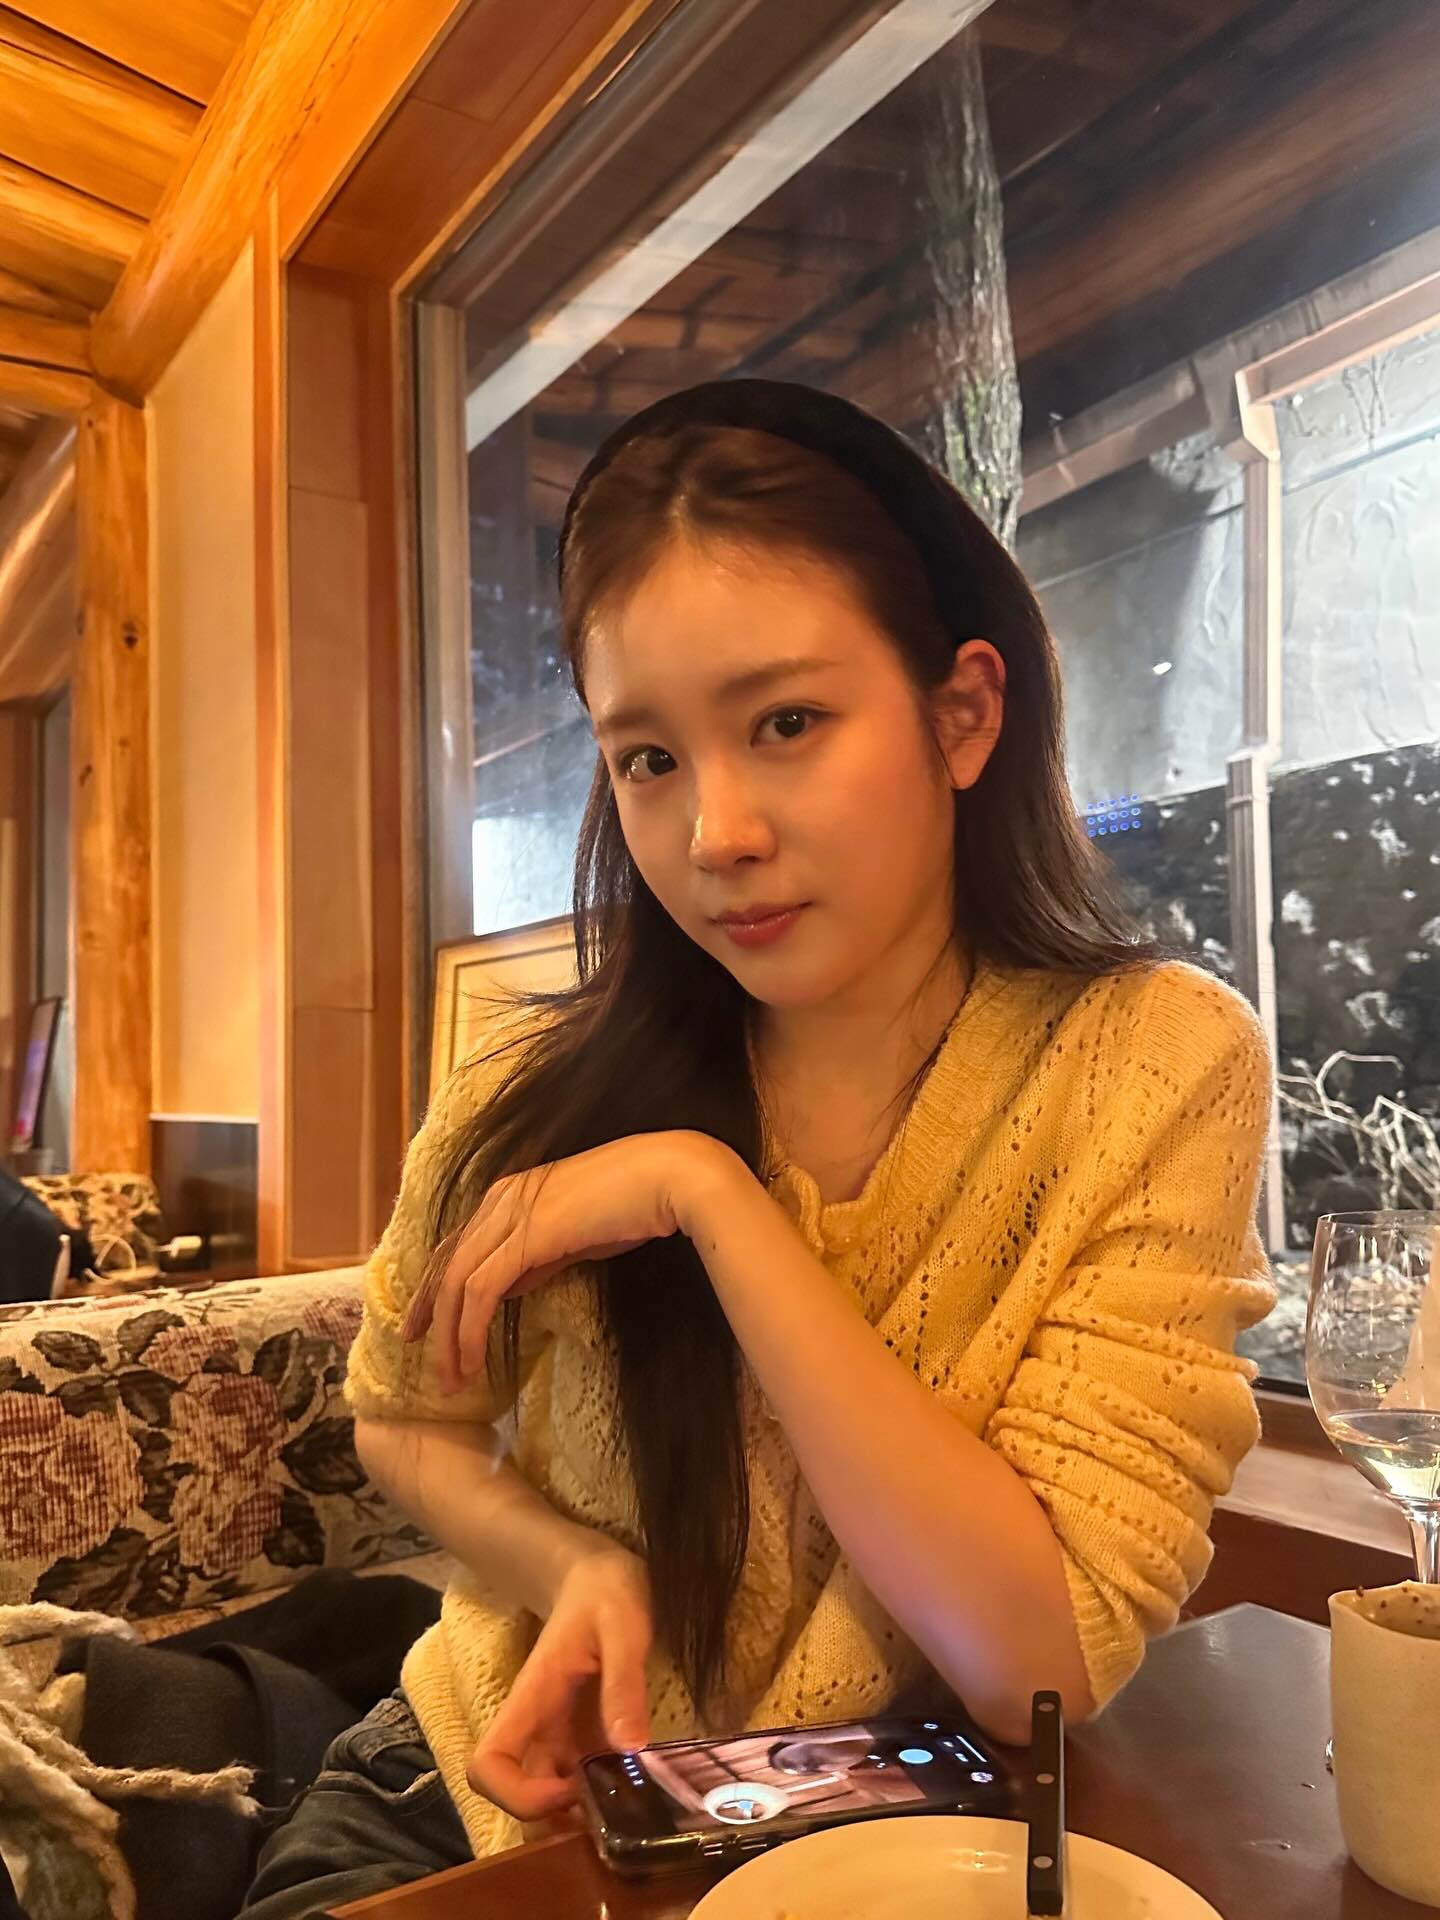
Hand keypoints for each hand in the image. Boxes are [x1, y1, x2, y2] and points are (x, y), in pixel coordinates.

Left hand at [405, 1130, 737, 1394]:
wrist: (669, 1177)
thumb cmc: (635, 1204)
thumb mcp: (576, 1236)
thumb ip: (540, 1256)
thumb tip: (512, 1285)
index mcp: (511, 1193)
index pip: (458, 1244)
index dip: (438, 1288)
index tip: (427, 1325)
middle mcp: (501, 1198)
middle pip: (447, 1263)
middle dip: (431, 1313)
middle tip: (423, 1355)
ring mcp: (510, 1214)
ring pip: (457, 1282)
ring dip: (450, 1336)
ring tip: (453, 1378)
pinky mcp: (526, 1236)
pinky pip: (481, 1290)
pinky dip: (469, 1329)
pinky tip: (472, 1359)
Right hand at [467, 1545, 652, 1820]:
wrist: (597, 1572)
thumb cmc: (606, 1591)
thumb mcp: (624, 1626)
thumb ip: (624, 1682)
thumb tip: (629, 1748)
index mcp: (531, 1699)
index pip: (488, 1764)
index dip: (518, 1794)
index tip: (570, 1791)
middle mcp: (535, 1725)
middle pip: (513, 1795)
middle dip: (551, 1823)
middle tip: (609, 1819)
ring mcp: (556, 1733)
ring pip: (545, 1795)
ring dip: (577, 1816)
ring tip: (630, 1812)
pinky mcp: (580, 1735)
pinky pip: (577, 1779)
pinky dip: (600, 1798)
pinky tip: (638, 1792)